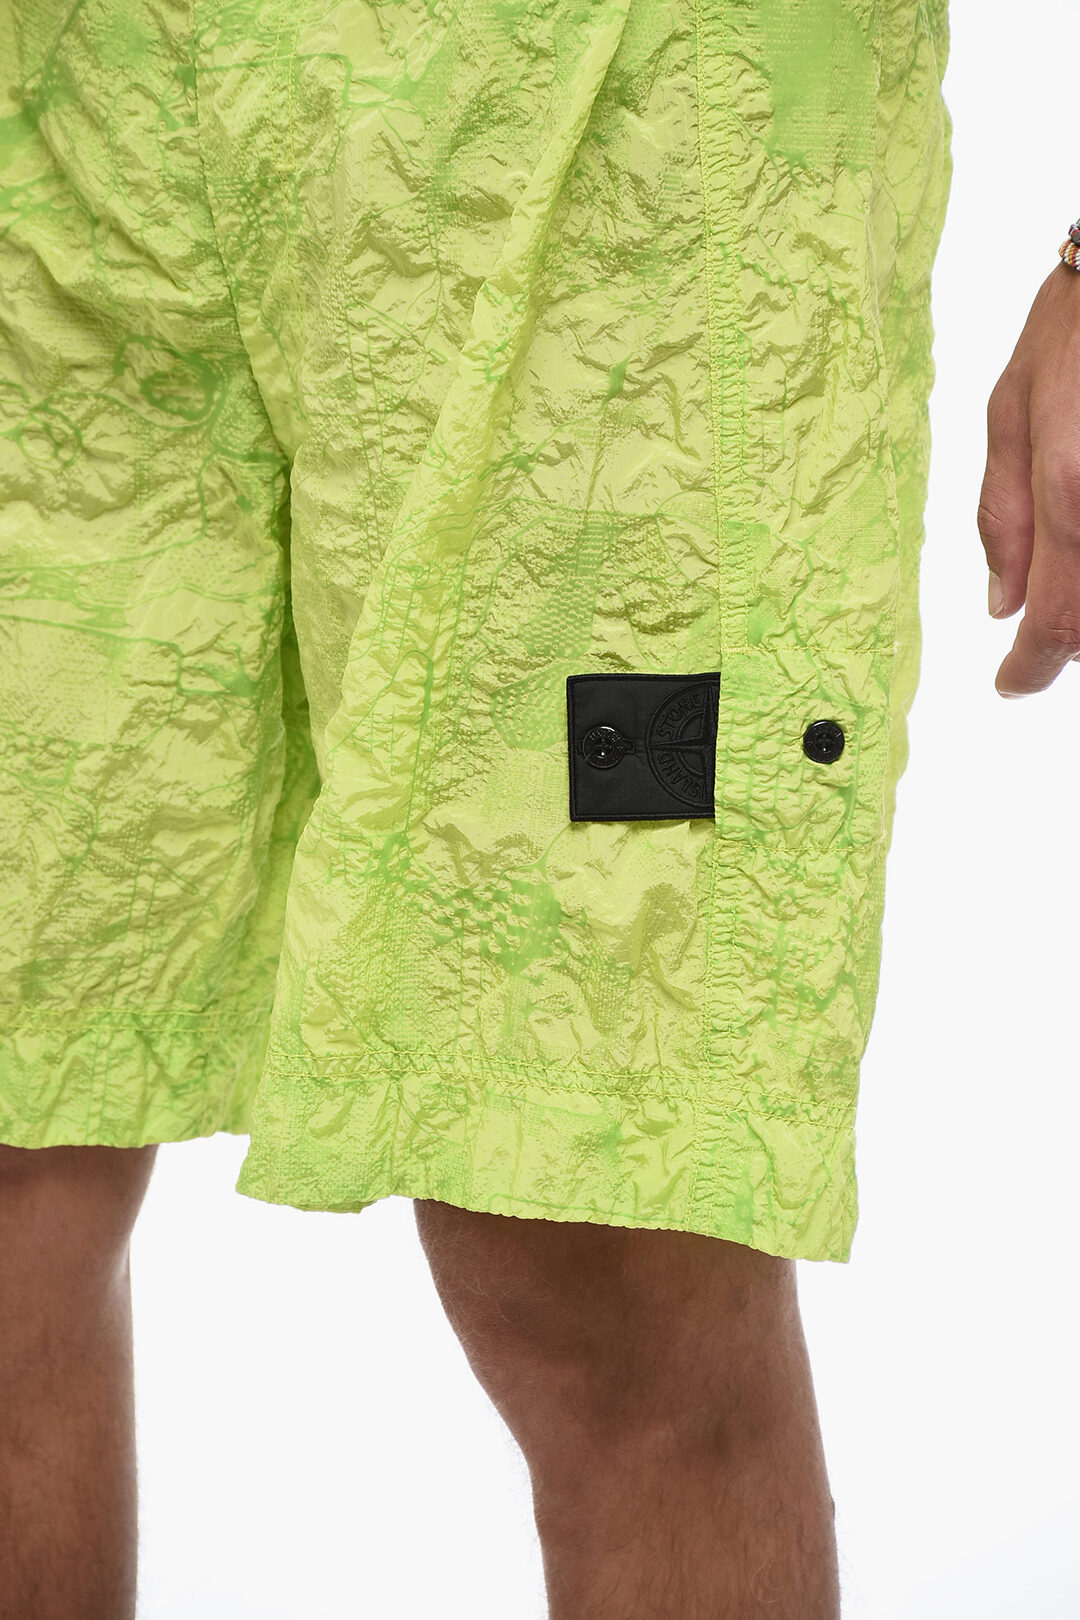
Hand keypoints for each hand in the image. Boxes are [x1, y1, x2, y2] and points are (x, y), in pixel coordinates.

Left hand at [978, 260, 1079, 696]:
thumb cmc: (1076, 323)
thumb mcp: (1010, 409)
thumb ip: (1003, 515)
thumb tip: (1002, 605)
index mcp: (1073, 488)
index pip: (1062, 620)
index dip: (1035, 668)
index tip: (1012, 686)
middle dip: (1071, 636)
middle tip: (1040, 632)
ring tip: (1065, 575)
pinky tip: (1079, 537)